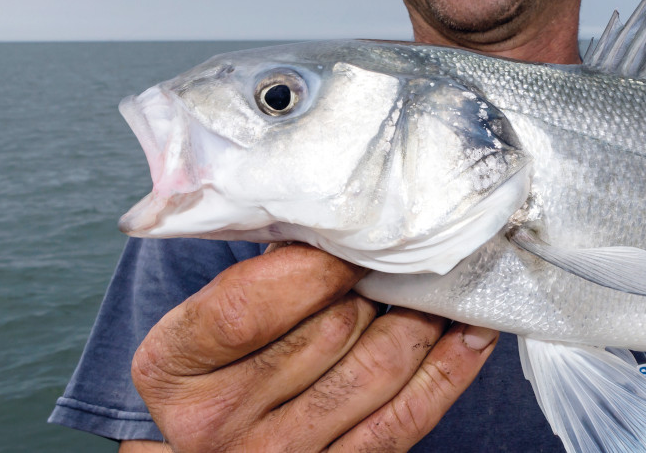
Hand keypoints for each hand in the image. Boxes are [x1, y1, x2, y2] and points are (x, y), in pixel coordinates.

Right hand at [129, 243, 497, 451]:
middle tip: (408, 247)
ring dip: (423, 314)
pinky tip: (472, 330)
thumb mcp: (208, 312)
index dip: (313, 265)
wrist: (217, 449)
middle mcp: (218, 424)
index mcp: (173, 369)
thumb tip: (349, 216)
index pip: (246, 308)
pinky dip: (452, 366)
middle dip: (380, 279)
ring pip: (380, 365)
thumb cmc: (222, 360)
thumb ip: (261, 269)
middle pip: (331, 329)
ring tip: (439, 281)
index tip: (353, 236)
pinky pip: (411, 415)